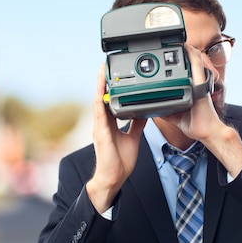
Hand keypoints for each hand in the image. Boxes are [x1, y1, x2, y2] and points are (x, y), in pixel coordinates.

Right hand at [86, 64, 146, 212]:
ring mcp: (100, 127)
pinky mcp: (101, 134)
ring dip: (99, 87)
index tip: (112, 74)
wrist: (114, 177)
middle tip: (104, 65)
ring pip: (98, 102)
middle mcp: (103, 123)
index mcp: (110, 123)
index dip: (109, 87)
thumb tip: (143, 113)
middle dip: (102, 81)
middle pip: (102, 97)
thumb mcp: (133, 138)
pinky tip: (100, 92)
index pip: (109, 101)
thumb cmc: (120, 161)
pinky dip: (100, 102)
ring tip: (101, 71)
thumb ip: (137, 125)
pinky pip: (100, 114)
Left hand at [160, 44, 221, 141]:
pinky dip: (191, 55)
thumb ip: (166, 110)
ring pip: (194, 59)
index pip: (186, 69)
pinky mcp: (200, 84)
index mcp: (191, 88)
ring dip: (186, 49)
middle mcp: (196, 83)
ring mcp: (199, 82)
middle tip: (169, 43)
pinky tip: (185, 47)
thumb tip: (155, 108)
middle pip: (191, 60)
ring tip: (176, 40)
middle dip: (181, 51)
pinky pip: (196, 65)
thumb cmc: (196, 124)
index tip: (169, 54)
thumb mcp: (175, 116)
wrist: (206, 131)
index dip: (179, 59)